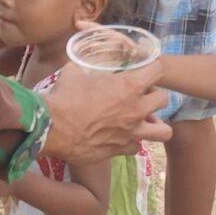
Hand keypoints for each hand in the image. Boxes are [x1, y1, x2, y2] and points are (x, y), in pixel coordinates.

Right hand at [42, 60, 170, 164]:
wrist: (52, 128)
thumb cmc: (64, 96)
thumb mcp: (75, 73)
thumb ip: (85, 68)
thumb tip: (80, 64)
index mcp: (128, 86)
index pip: (158, 71)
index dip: (152, 68)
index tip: (145, 69)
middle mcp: (136, 109)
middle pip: (164, 99)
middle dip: (154, 95)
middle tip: (141, 95)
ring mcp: (132, 132)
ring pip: (164, 131)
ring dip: (155, 123)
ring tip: (143, 120)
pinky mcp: (121, 150)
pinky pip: (138, 147)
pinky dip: (132, 141)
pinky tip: (122, 136)